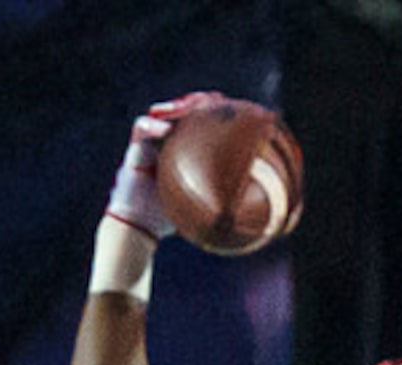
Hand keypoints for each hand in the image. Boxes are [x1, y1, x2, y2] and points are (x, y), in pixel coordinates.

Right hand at [107, 90, 226, 239]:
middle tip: (215, 101)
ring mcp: (153, 142)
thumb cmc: (172, 217)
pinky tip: (166, 128)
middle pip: (185, 110)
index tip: (234, 110)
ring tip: (190, 106)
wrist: (141, 226)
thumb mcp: (205, 207)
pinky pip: (142, 127)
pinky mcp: (136, 148)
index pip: (203, 122)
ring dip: (177, 106)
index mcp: (188, 151)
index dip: (216, 112)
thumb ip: (226, 201)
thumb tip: (265, 215)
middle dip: (199, 102)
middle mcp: (170, 142)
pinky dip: (153, 125)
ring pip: (164, 113)